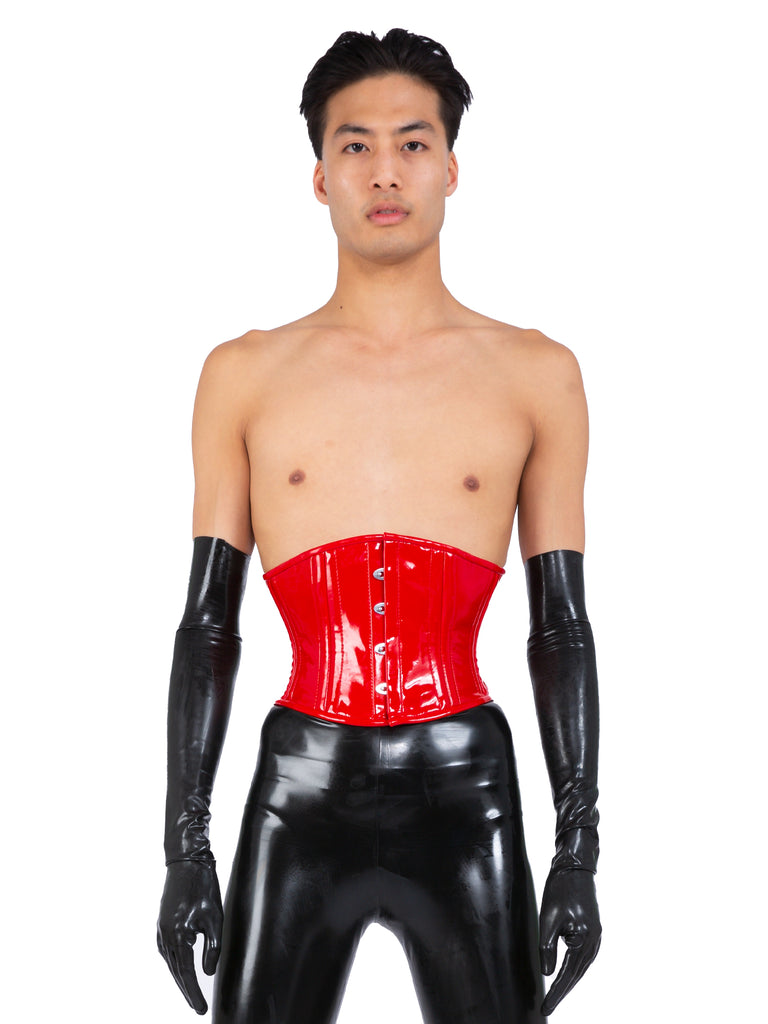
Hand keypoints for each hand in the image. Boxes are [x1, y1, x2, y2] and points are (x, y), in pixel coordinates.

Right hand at [157, 861, 222, 1013]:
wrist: (187, 862)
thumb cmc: (204, 887)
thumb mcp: (215, 918)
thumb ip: (213, 948)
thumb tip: (208, 972)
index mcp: (178, 935)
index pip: (186, 973)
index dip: (194, 993)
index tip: (201, 1009)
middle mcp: (165, 935)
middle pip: (175, 971)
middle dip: (187, 990)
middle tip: (198, 1007)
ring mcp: (161, 929)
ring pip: (169, 962)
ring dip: (180, 978)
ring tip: (191, 992)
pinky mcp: (162, 923)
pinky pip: (166, 951)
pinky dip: (174, 963)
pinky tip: (180, 967)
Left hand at [538, 868, 600, 1014]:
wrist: (574, 867)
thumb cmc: (560, 889)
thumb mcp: (547, 918)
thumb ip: (547, 948)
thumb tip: (548, 974)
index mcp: (585, 939)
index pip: (568, 974)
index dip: (556, 993)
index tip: (546, 1008)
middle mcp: (595, 941)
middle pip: (577, 973)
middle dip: (562, 991)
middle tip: (547, 1007)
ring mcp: (595, 935)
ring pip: (581, 966)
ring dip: (568, 981)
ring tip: (555, 995)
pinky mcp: (592, 930)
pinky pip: (583, 956)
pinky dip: (573, 967)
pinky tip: (566, 972)